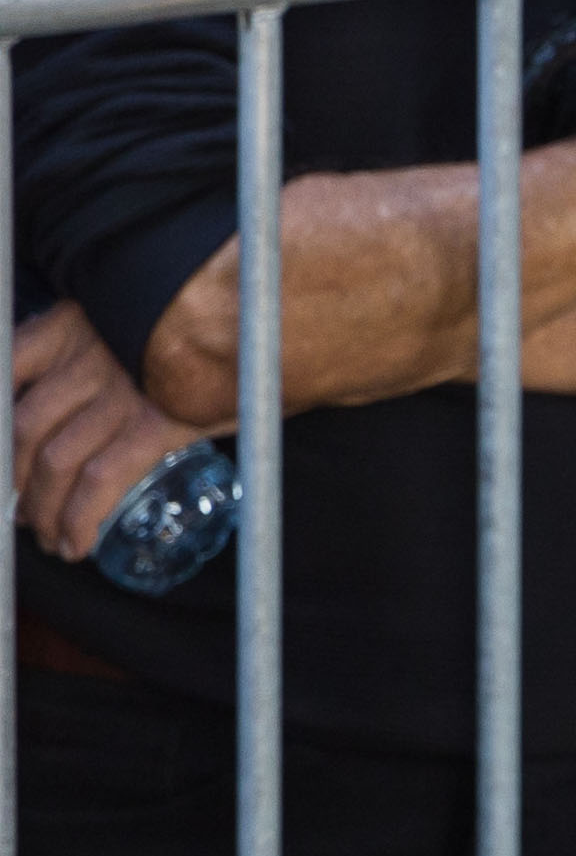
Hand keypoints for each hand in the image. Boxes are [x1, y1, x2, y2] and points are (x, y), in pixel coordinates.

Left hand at [10, 301, 201, 566]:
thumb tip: (85, 375)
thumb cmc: (215, 316)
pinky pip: (101, 480)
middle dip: (13, 478)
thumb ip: (108, 336)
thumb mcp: (142, 312)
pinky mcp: (155, 424)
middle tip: (20, 507)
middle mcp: (86, 357)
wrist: (269, 313)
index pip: (7, 367)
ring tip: (46, 536)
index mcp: (74, 324)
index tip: (5, 448)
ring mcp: (119, 392)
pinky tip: (76, 543)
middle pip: (23, 427)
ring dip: (42, 510)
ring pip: (54, 461)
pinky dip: (80, 518)